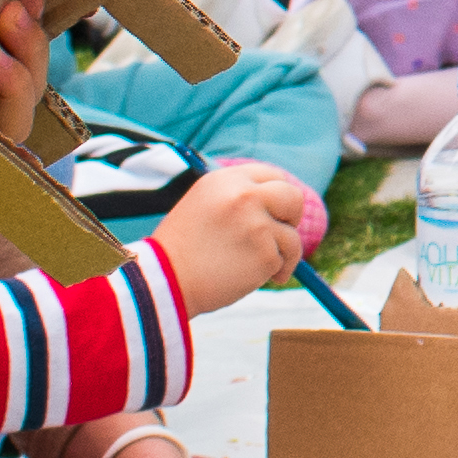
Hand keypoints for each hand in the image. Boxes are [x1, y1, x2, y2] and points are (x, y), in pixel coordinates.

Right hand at [162, 158, 326, 295]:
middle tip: (282, 235)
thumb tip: (278, 204)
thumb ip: (238, 197)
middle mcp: (243, 195)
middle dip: (292, 217)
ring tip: (260, 267)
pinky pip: (284, 261)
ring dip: (283, 253)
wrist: (165, 281)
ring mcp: (256, 224)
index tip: (276, 213)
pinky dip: (275, 272)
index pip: (272, 176)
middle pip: (292, 197)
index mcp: (226, 180)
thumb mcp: (204, 205)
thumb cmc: (183, 249)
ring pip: (291, 236)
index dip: (278, 196)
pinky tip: (253, 278)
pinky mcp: (264, 253)